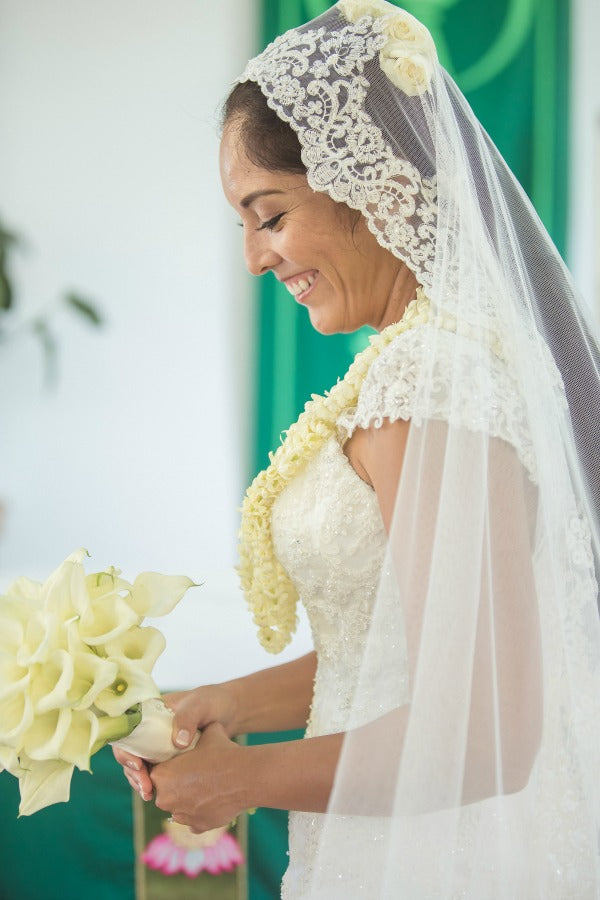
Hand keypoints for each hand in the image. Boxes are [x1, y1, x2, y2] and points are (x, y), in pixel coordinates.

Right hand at [112, 682, 239, 800]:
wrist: (229, 712)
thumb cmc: (212, 702)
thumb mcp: (200, 705)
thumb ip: (188, 719)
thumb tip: (178, 742)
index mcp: (150, 714)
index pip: (128, 734)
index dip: (126, 751)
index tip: (138, 765)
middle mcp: (149, 731)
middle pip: (130, 754)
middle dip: (134, 773)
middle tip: (146, 787)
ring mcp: (158, 745)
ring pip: (140, 766)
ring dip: (141, 782)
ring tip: (149, 795)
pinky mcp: (169, 759)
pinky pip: (155, 773)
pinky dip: (154, 784)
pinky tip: (157, 795)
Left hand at [151, 722, 247, 832]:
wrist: (245, 777)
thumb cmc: (223, 752)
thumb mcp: (207, 733)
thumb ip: (194, 733)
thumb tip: (194, 727)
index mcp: (162, 776)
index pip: (154, 772)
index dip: (168, 767)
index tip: (180, 763)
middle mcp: (165, 799)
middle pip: (165, 792)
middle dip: (176, 785)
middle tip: (193, 774)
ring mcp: (181, 816)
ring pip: (178, 807)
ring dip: (187, 800)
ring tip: (206, 787)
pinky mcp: (197, 827)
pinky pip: (193, 820)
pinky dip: (200, 812)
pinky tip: (213, 799)